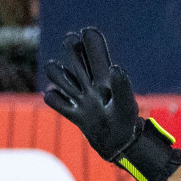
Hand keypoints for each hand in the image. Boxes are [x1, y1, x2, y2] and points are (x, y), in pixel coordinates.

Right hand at [43, 26, 180, 180]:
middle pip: (73, 55)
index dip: (90, 40)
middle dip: (71, 50)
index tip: (87, 33)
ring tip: (75, 90)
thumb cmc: (127, 124)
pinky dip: (55, 99)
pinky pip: (53, 99)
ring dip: (60, 76)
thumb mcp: (125, 104)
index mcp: (106, 77)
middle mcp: (91, 84)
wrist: (121, 148)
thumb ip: (121, 86)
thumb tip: (114, 68)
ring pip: (58, 74)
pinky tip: (68, 106)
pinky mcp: (73, 113)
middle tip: (76, 55)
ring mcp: (80, 97)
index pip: (94, 50)